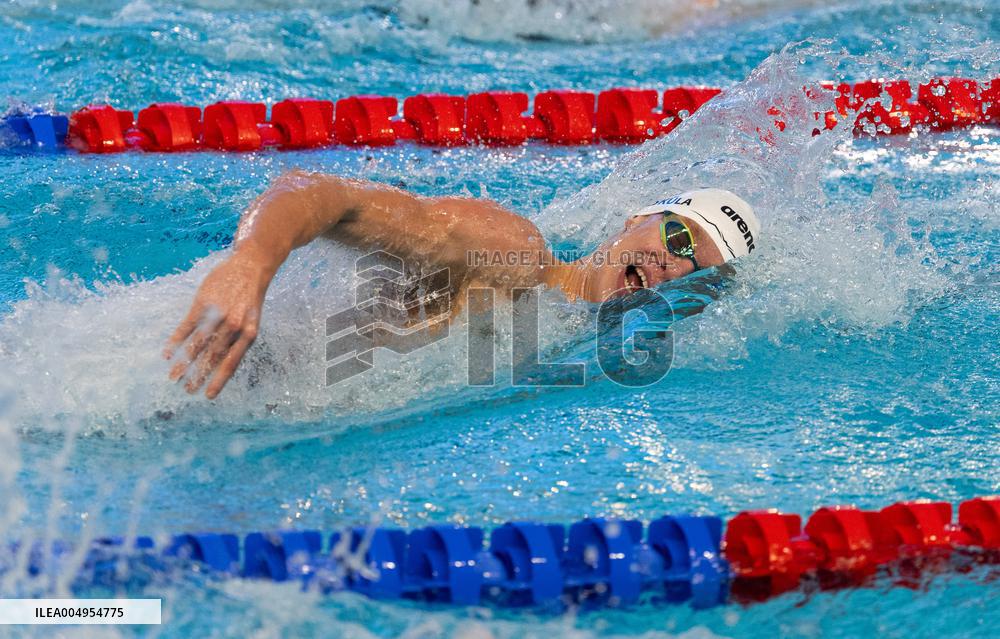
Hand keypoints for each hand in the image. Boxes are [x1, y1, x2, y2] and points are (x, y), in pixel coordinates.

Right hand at [165, 251, 271, 398]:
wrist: (252, 266)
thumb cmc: (251, 297)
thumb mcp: (253, 320)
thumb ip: (239, 339)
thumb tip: (224, 362)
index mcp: (249, 334)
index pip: (232, 363)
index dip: (219, 380)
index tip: (208, 396)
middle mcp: (234, 326)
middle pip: (212, 357)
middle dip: (198, 375)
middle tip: (187, 390)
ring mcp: (218, 314)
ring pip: (198, 344)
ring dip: (184, 362)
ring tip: (173, 377)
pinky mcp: (204, 303)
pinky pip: (187, 326)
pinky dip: (176, 340)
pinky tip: (167, 352)